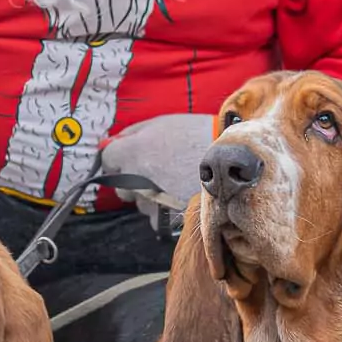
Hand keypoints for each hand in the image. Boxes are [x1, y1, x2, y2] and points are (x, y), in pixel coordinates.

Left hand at [98, 113, 213, 212]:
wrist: (234, 160)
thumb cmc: (200, 136)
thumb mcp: (164, 123)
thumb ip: (132, 133)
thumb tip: (107, 143)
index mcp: (135, 152)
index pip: (108, 158)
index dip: (119, 156)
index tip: (129, 156)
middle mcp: (138, 178)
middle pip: (122, 184)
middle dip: (133, 178)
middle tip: (157, 169)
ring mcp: (151, 200)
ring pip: (140, 201)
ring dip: (151, 194)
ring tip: (176, 180)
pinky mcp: (165, 218)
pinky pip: (155, 216)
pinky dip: (165, 208)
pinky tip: (181, 194)